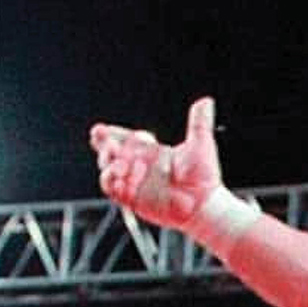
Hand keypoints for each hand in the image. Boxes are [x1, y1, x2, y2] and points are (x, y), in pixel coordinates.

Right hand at [90, 97, 220, 229]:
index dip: (111, 133)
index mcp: (150, 151)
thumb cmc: (203, 177)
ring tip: (118, 162)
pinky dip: (111, 181)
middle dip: (104, 145)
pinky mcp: (133, 199)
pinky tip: (118, 176)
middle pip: (110, 152)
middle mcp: (139, 165)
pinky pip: (113, 190)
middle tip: (106, 141)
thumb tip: (206, 101)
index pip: (124, 138)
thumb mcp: (200, 147)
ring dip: (107, 164)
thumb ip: (199, 124)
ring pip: (108, 170)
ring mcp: (134, 182)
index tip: (101, 130)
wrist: (205, 205)